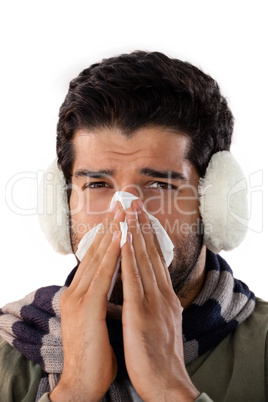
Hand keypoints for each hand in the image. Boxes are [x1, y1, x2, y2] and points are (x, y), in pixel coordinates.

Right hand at [50, 204, 124, 401]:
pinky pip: (103, 276)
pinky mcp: (87, 308)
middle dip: (111, 227)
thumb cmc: (95, 352)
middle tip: (123, 204)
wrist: (83, 382)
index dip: (109, 237)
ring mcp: (80, 297)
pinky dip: (112, 255)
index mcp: (82, 293)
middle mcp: (78, 290)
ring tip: (122, 212)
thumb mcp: (98, 319)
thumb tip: (114, 285)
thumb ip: (103, 298)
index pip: (97, 258)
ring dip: (112, 233)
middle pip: (97, 252)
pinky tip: (120, 239)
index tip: (121, 218)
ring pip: (99, 258)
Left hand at [120, 201, 199, 401]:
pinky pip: (133, 278)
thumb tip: (141, 291)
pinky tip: (122, 240)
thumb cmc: (159, 355)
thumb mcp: (160, 322)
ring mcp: (153, 301)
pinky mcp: (141, 312)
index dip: (148, 236)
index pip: (155, 259)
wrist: (168, 383)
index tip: (141, 216)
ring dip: (135, 233)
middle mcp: (162, 293)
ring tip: (129, 211)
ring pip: (142, 259)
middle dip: (142, 225)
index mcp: (165, 296)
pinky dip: (128, 256)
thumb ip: (152, 303)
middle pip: (150, 253)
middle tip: (135, 202)